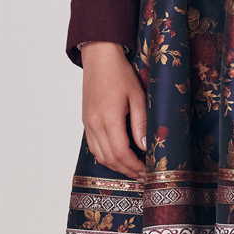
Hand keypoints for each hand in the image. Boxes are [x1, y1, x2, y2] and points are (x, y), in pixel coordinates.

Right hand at [80, 42, 146, 177]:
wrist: (99, 58)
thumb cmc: (120, 73)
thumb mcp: (137, 96)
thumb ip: (141, 123)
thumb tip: (145, 147)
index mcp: (108, 119)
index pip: (120, 153)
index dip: (134, 166)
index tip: (147, 171)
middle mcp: (94, 124)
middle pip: (109, 159)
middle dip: (127, 170)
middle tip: (143, 175)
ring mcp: (87, 124)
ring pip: (100, 156)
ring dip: (116, 166)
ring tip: (133, 169)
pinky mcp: (86, 122)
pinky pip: (94, 147)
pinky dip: (106, 157)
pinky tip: (118, 157)